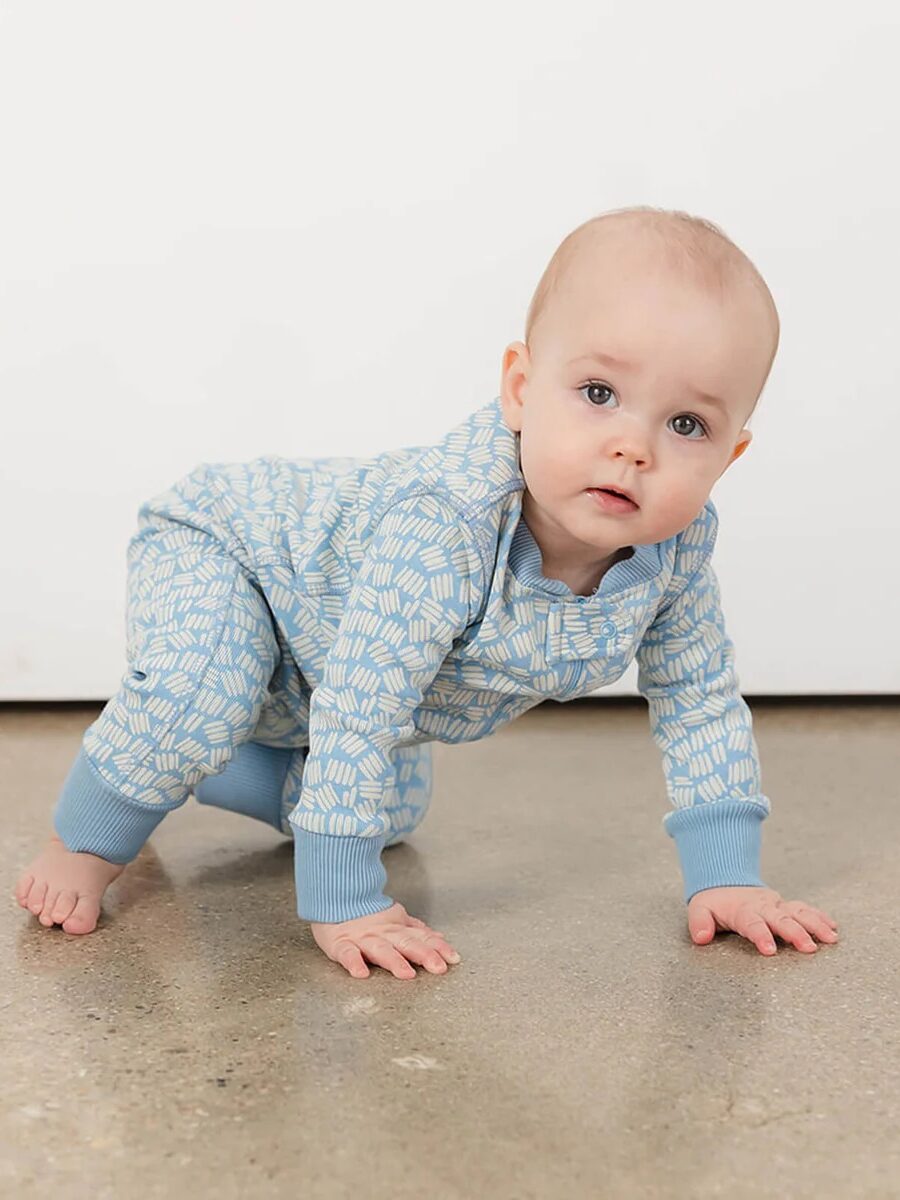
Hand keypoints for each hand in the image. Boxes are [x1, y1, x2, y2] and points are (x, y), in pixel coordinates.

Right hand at [309, 900, 461, 979]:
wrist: (332, 896)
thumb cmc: (365, 915)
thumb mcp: (394, 920)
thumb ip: (416, 931)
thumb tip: (439, 938)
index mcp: (397, 929)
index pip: (421, 938)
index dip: (438, 947)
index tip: (454, 958)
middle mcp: (383, 934)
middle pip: (406, 944)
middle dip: (424, 955)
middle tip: (439, 967)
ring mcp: (362, 939)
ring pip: (380, 950)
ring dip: (394, 961)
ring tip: (406, 974)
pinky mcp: (340, 944)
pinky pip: (347, 954)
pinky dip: (354, 963)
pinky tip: (361, 973)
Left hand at [687, 886, 838, 955]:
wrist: (725, 881)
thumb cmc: (714, 902)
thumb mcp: (699, 909)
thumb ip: (699, 923)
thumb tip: (701, 938)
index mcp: (742, 910)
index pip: (752, 924)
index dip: (761, 936)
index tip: (770, 950)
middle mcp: (763, 906)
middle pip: (781, 918)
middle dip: (795, 932)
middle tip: (808, 948)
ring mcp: (777, 904)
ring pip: (798, 911)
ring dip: (815, 924)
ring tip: (831, 938)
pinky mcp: (785, 905)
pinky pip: (805, 908)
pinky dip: (819, 917)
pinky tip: (833, 928)